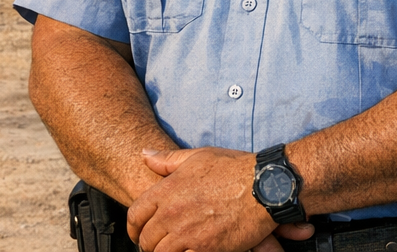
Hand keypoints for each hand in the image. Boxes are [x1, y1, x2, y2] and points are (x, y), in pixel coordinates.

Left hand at [127, 148, 313, 251]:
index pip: (136, 214)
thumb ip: (168, 159)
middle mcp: (173, 212)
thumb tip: (145, 154)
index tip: (137, 232)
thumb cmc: (233, 169)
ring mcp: (187, 233)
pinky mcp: (205, 249)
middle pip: (147, 240)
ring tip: (173, 250)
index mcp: (168, 189)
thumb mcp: (197, 156)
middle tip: (156, 245)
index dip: (133, 226)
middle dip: (148, 244)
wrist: (262, 186)